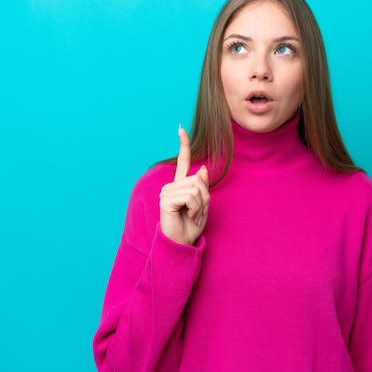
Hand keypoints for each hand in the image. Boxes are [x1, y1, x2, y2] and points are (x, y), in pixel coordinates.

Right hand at [159, 126, 209, 244]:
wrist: (181, 243)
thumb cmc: (191, 226)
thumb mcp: (202, 205)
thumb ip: (202, 187)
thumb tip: (201, 169)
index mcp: (180, 186)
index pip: (182, 162)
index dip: (183, 145)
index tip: (181, 129)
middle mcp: (171, 186)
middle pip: (198, 180)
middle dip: (205, 198)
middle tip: (197, 212)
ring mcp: (167, 192)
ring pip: (196, 189)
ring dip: (200, 205)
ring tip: (192, 215)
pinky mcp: (165, 199)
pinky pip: (190, 197)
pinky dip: (195, 208)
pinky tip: (187, 216)